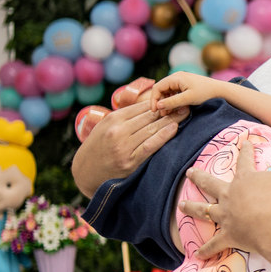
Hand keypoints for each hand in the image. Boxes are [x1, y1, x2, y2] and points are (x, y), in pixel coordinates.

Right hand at [71, 100, 187, 196]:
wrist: (85, 172)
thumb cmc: (98, 147)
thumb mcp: (105, 127)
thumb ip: (124, 118)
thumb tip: (149, 107)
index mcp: (113, 119)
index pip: (141, 108)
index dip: (160, 103)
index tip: (175, 100)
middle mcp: (118, 131)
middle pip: (149, 117)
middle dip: (169, 110)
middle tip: (186, 105)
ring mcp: (123, 147)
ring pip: (151, 129)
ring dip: (170, 121)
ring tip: (185, 114)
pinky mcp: (129, 162)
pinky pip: (149, 146)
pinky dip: (162, 137)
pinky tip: (174, 129)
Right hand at [150, 71, 219, 113]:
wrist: (220, 91)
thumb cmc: (205, 93)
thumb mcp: (188, 99)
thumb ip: (172, 102)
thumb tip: (158, 106)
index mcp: (176, 77)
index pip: (157, 87)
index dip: (154, 99)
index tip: (154, 111)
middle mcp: (176, 77)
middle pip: (161, 90)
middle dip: (160, 102)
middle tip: (162, 114)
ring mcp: (181, 82)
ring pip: (167, 92)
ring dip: (166, 103)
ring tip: (168, 113)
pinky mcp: (185, 86)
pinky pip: (174, 94)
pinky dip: (172, 101)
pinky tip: (175, 109)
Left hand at [181, 139, 270, 257]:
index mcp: (246, 180)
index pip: (245, 161)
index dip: (245, 151)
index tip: (243, 142)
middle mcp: (231, 195)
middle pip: (211, 183)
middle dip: (200, 177)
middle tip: (189, 172)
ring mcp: (227, 215)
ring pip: (204, 210)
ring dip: (192, 208)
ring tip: (181, 205)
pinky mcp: (229, 235)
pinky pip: (214, 244)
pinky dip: (206, 250)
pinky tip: (196, 254)